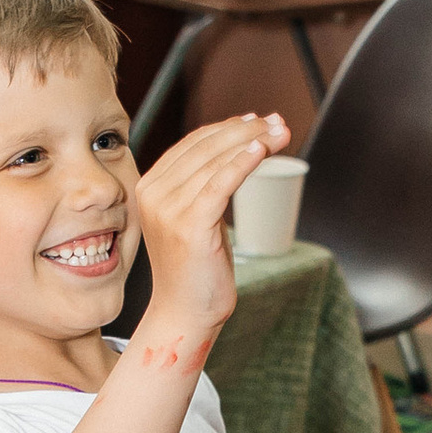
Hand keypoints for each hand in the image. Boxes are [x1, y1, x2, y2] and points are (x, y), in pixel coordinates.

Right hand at [132, 112, 288, 354]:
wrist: (184, 313)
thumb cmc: (195, 269)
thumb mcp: (195, 217)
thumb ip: (203, 184)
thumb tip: (238, 147)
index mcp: (150, 187)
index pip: (192, 144)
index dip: (227, 127)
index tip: (257, 120)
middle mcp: (153, 194)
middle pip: (206, 147)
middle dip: (247, 129)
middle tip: (278, 122)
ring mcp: (168, 209)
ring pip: (216, 161)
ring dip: (254, 141)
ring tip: (281, 132)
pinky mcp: (189, 225)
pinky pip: (221, 183)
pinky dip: (243, 162)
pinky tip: (262, 150)